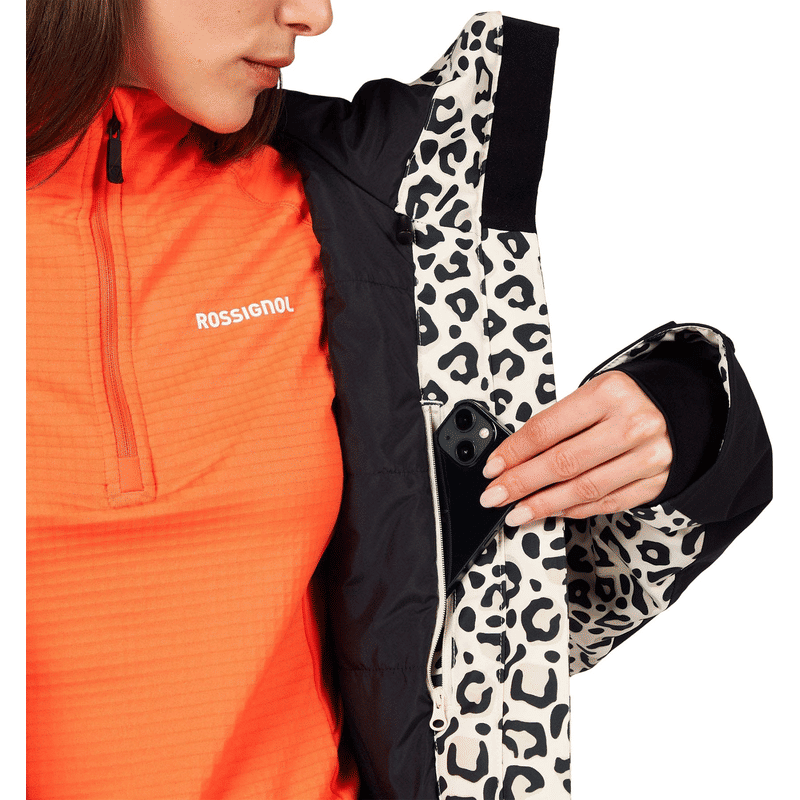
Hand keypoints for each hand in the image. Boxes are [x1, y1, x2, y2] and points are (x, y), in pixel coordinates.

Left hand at [478, 371, 671, 524]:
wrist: (687, 406)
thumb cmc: (630, 399)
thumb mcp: (594, 394)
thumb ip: (560, 422)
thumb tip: (514, 456)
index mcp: (609, 393)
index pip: (548, 428)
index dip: (514, 452)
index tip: (493, 468)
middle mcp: (632, 424)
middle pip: (562, 463)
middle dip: (521, 483)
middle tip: (494, 496)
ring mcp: (648, 457)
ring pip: (584, 489)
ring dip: (544, 505)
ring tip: (517, 512)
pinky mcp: (657, 482)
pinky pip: (608, 502)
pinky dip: (576, 510)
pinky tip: (554, 511)